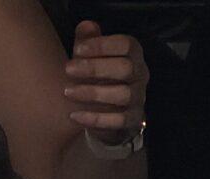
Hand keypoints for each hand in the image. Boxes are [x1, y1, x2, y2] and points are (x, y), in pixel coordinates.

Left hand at [63, 21, 147, 146]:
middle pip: (126, 68)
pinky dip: (95, 119)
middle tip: (68, 69)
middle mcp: (140, 74)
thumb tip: (86, 26)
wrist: (106, 110)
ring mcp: (139, 98)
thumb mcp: (90, 55)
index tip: (78, 49)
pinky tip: (75, 115)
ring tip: (68, 92)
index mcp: (133, 54)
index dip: (102, 45)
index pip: (125, 44)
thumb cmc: (97, 74)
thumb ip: (87, 40)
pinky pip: (118, 121)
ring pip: (123, 94)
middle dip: (95, 68)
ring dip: (93, 92)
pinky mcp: (133, 120)